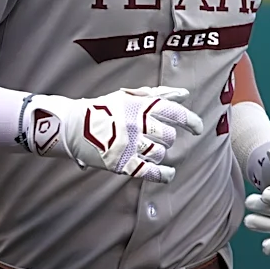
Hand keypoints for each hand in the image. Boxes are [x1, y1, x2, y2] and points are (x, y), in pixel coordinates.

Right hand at [23, 86, 202, 182]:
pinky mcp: (122, 163)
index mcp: (140, 105)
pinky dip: (163, 175)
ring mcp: (130, 145)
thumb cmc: (104, 108)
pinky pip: (150, 172)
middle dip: (167, 138)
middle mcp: (137, 124)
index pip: (174, 112)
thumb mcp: (129, 95)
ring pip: (160, 153)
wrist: (72, 126)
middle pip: (168, 136)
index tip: (198, 128)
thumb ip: (159, 93)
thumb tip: (185, 95)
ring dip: (160, 153)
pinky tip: (168, 174)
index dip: (190, 121)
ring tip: (150, 150)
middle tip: (157, 137)